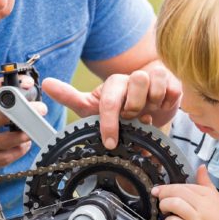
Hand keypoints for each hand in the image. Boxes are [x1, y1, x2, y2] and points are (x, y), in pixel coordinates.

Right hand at [0, 76, 46, 171]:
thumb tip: (21, 90)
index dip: (14, 84)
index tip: (28, 83)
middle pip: (6, 113)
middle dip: (28, 109)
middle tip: (41, 108)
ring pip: (11, 137)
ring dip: (27, 132)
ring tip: (32, 129)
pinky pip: (7, 156)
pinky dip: (20, 149)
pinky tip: (24, 144)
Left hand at [42, 62, 180, 148]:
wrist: (152, 108)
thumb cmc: (123, 109)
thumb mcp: (95, 107)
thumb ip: (71, 97)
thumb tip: (46, 83)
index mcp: (113, 84)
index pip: (108, 100)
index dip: (109, 122)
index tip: (110, 142)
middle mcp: (132, 78)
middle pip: (135, 82)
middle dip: (134, 108)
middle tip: (133, 118)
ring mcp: (153, 78)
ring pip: (153, 83)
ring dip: (151, 103)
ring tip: (149, 111)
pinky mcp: (171, 82)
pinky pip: (171, 90)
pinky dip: (167, 103)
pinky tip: (162, 107)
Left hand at [151, 165, 218, 219]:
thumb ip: (207, 184)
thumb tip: (201, 167)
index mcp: (209, 196)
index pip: (185, 185)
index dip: (169, 186)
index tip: (160, 189)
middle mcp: (203, 206)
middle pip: (178, 192)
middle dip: (164, 193)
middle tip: (159, 197)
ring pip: (175, 205)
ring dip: (165, 206)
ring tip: (164, 210)